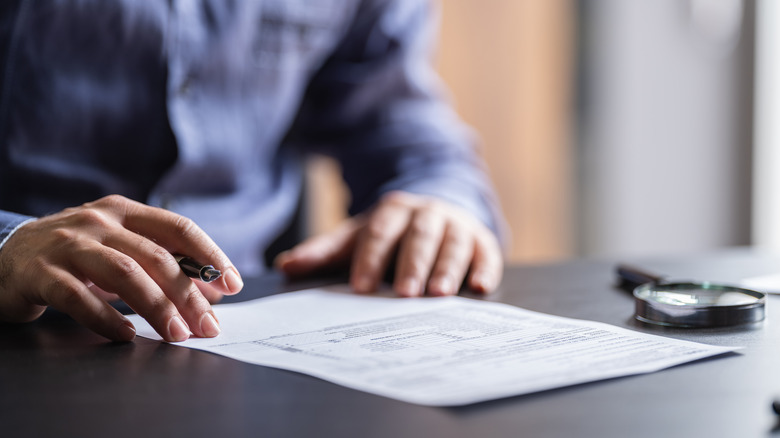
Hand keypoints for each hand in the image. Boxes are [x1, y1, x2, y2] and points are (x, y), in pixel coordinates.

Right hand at [0, 195, 242, 341]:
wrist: (4, 255)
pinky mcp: (41, 273)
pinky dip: (106, 318)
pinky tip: (126, 336)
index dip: (210, 256)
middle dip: (189, 294)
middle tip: (209, 325)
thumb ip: (161, 264)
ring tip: (177, 334)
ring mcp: (68, 245)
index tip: (233, 284)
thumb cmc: (76, 255)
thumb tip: (212, 292)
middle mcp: (99, 222)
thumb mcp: (119, 248)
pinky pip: (79, 298)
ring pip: (124, 274)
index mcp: (125, 212)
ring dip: (157, 307)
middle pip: (157, 256)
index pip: (179, 228)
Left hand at [275, 191, 502, 295]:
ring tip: (440, 295)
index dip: (370, 259)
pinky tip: (481, 287)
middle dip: (412, 265)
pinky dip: (485, 268)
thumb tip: (286, 266)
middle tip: (404, 295)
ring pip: (452, 243)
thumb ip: (324, 252)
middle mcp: (426, 214)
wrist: (434, 212)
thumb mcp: (357, 237)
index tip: (360, 287)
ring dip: (447, 268)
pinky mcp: (481, 240)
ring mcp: (456, 225)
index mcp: (392, 210)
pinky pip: (486, 252)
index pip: (378, 233)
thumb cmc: (390, 234)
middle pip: (418, 237)